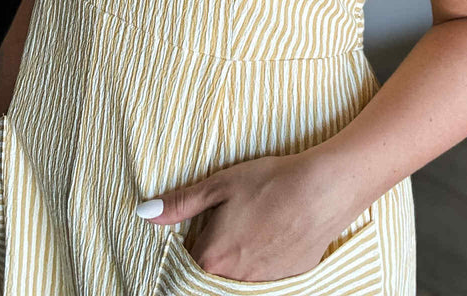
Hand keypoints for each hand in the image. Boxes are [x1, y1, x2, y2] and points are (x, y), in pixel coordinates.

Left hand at [135, 151, 351, 281]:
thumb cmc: (269, 182)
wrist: (322, 190)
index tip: (204, 231)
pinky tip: (275, 237)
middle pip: (213, 276)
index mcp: (212, 257)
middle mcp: (233, 279)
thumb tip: (144, 212)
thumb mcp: (220, 185)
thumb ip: (181, 203)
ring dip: (240, 261)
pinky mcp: (287, 283)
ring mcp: (262, 285)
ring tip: (256, 229)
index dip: (194, 246)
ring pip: (238, 281)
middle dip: (217, 257)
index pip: (188, 265)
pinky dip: (265, 264)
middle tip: (235, 227)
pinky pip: (265, 281)